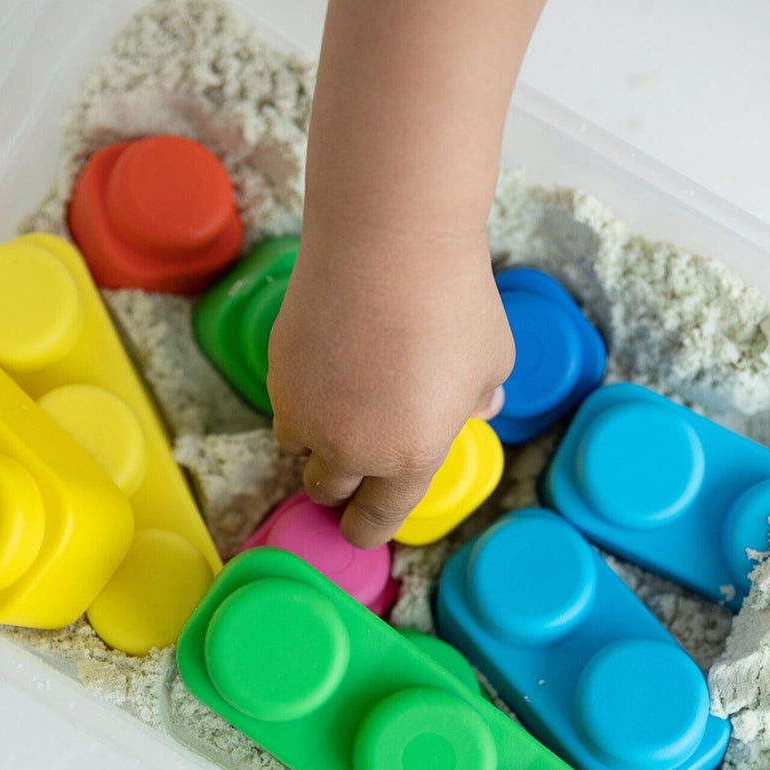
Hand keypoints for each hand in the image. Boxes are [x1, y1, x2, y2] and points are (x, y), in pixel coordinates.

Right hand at [267, 235, 513, 548]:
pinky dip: (303, 392)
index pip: (376, 521)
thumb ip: (480, 398)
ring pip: (298, 445)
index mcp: (409, 459)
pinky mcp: (277, 370)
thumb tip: (476, 409)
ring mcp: (305, 410)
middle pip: (327, 489)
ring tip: (342, 400)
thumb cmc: (454, 303)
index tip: (361, 526)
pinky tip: (331, 356)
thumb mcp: (491, 361)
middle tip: (353, 462)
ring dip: (315, 437)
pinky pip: (286, 400)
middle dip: (339, 484)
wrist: (389, 242)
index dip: (366, 528)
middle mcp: (350, 447)